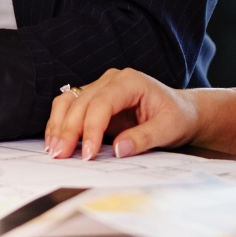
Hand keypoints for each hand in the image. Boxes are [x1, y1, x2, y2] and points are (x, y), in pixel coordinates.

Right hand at [43, 67, 199, 159]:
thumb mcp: (169, 129)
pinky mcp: (94, 101)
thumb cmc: (177, 117)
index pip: (102, 102)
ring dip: (59, 126)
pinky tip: (55, 141)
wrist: (181, 111)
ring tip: (54, 150)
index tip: (88, 153)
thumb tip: (118, 150)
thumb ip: (144, 138)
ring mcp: (100, 88)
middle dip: (69, 130)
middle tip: (62, 156)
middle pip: (81, 102)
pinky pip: (70, 108)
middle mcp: (111, 80)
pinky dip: (60, 123)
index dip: (91, 128)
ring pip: (69, 102)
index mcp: (130, 82)